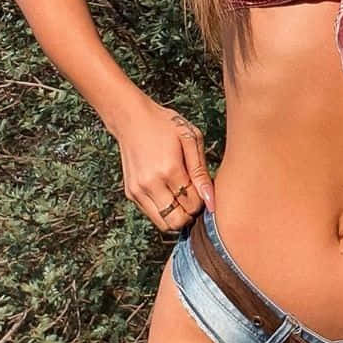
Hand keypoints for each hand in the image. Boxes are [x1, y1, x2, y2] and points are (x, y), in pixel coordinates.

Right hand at [115, 100, 215, 236]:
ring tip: (182, 195)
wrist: (131, 119)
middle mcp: (150, 184)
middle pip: (177, 222)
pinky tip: (168, 191)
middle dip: (190, 214)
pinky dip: (164, 210)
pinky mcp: (131, 193)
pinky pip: (152, 215)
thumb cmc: (165, 125)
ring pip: (163, 224)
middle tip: (194, 197)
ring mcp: (138, 191)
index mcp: (169, 170)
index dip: (202, 201)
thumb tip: (212, 202)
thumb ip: (201, 172)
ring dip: (176, 215)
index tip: (202, 188)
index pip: (193, 205)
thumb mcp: (191, 139)